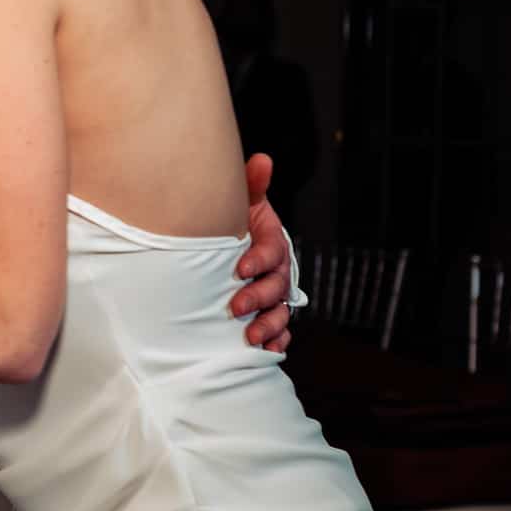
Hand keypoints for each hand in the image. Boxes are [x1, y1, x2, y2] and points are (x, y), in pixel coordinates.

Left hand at [232, 153, 293, 352]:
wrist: (230, 244)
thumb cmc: (236, 221)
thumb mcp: (242, 202)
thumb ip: (251, 185)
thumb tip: (261, 159)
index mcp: (271, 242)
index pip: (272, 251)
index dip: (259, 259)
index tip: (240, 268)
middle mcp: (277, 270)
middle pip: (276, 285)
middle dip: (259, 297)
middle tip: (237, 306)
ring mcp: (275, 293)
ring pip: (280, 311)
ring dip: (269, 325)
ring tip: (252, 337)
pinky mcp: (269, 311)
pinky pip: (280, 330)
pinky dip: (276, 341)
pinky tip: (268, 351)